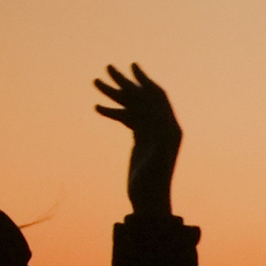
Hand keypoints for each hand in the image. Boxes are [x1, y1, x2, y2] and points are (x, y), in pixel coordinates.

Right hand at [94, 64, 181, 218]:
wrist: (149, 200)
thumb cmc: (154, 183)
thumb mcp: (158, 161)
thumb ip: (160, 140)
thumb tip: (160, 121)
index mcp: (169, 127)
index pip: (157, 97)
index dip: (145, 81)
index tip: (132, 66)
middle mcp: (162, 127)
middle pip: (142, 98)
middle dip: (125, 83)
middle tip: (107, 67)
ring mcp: (151, 133)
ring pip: (132, 107)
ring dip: (115, 95)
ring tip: (95, 81)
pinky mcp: (141, 140)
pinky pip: (127, 119)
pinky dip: (113, 112)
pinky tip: (97, 107)